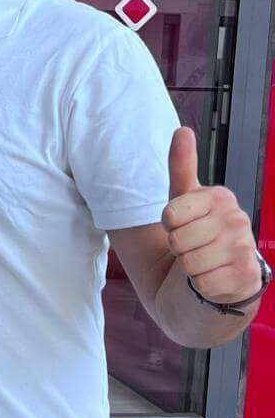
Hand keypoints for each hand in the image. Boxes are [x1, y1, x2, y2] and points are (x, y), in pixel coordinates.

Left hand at [164, 127, 261, 303]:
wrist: (212, 283)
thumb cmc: (196, 238)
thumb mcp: (183, 201)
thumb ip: (181, 167)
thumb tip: (182, 131)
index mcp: (220, 197)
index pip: (169, 214)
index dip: (168, 227)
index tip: (181, 228)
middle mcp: (238, 219)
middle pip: (178, 240)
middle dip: (178, 250)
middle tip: (192, 249)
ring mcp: (246, 248)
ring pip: (190, 263)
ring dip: (189, 269)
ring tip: (202, 264)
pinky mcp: (248, 277)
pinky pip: (203, 283)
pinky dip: (201, 286)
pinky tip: (213, 280)